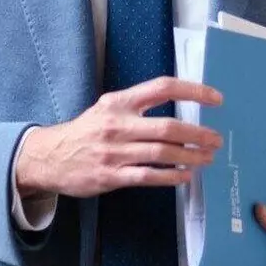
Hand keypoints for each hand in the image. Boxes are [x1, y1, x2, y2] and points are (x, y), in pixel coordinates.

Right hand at [15, 76, 222, 197]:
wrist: (49, 157)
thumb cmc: (86, 131)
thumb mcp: (108, 108)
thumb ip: (138, 107)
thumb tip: (179, 110)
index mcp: (119, 102)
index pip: (162, 88)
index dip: (193, 91)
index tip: (216, 98)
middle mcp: (118, 124)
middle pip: (168, 126)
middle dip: (198, 133)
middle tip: (216, 139)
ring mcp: (115, 152)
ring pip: (162, 153)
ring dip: (190, 156)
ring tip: (207, 158)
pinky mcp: (111, 176)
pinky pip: (147, 176)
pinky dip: (170, 177)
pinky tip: (185, 176)